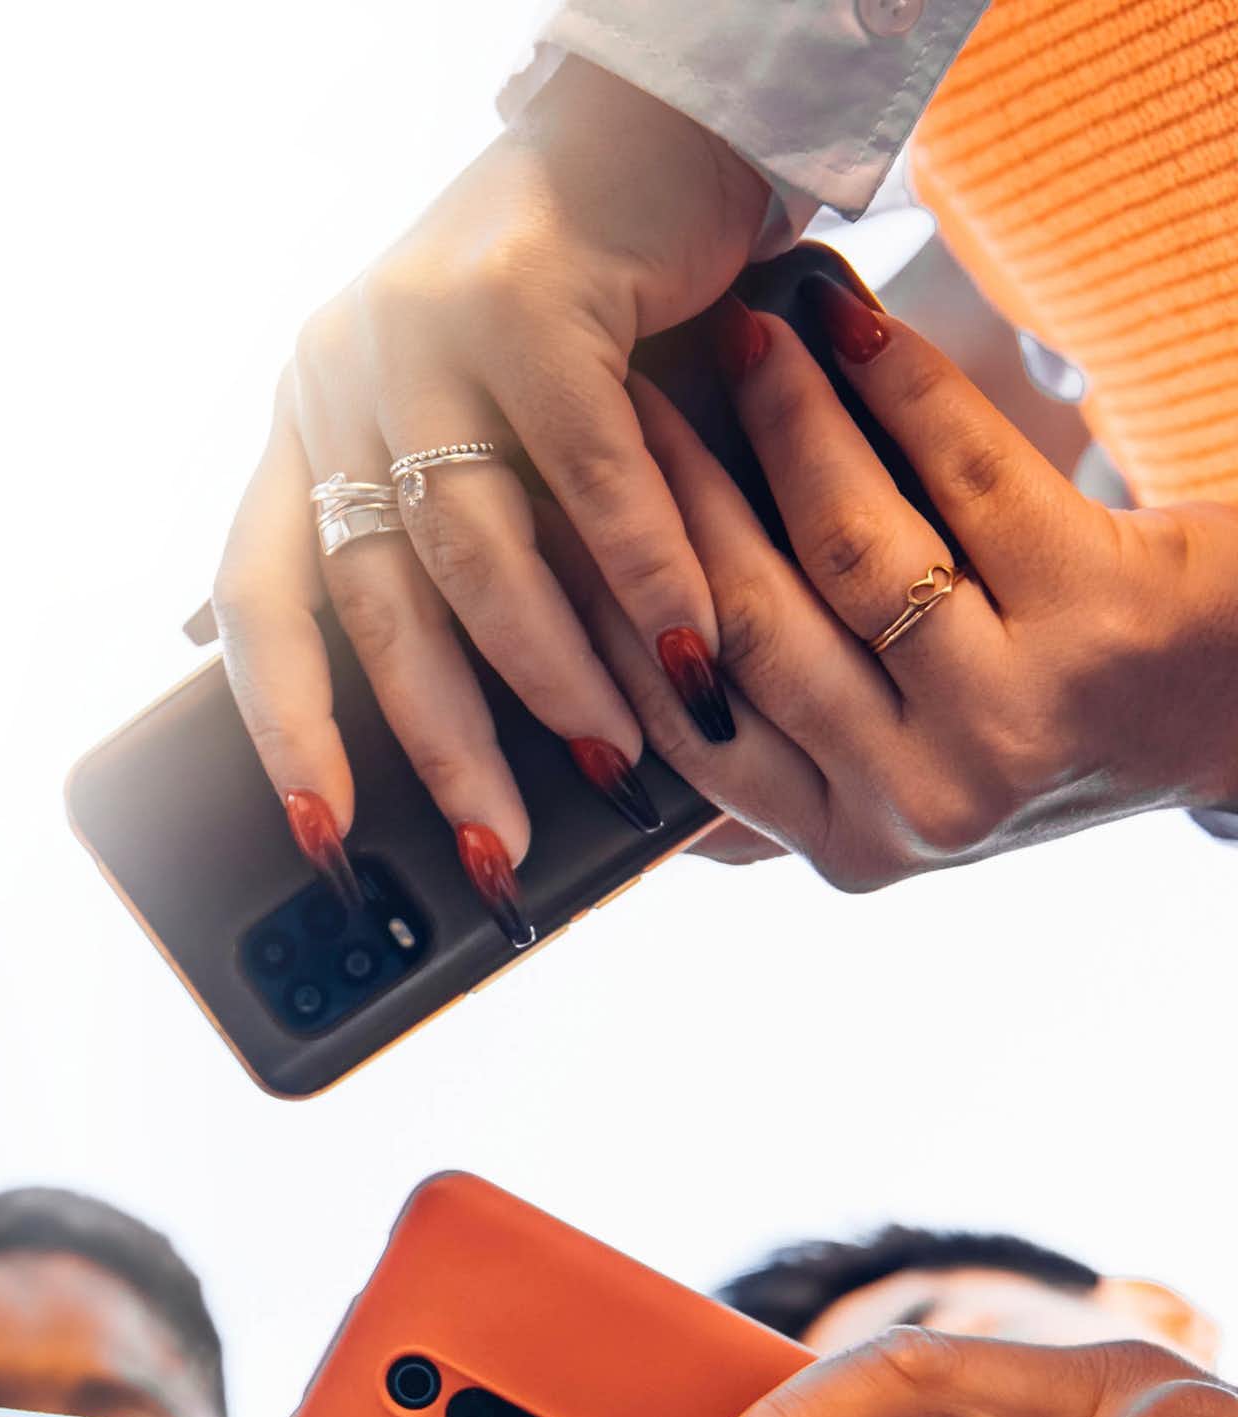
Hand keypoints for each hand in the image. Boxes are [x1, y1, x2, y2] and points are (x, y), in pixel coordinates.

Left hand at [213, 55, 765, 918]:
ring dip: (553, 672)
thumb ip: (453, 555)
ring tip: (611, 754)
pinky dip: (643, 573)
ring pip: (476, 551)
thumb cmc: (579, 312)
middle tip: (495, 845)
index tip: (321, 830)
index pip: (257, 600)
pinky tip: (686, 649)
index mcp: (307, 423)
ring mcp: (417, 330)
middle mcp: (334, 376)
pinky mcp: (521, 294)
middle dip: (441, 744)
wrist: (660, 125)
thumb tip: (446, 733)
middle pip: (374, 604)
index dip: (283, 726)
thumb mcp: (484, 437)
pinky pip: (584, 476)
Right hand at [556, 278, 1237, 885]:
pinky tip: (849, 326)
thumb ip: (777, 785)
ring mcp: (1007, 723)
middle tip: (620, 399)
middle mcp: (919, 806)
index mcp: (848, 847)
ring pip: (845, 552)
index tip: (560, 506)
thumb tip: (620, 743)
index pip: (689, 722)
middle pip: (745, 631)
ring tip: (735, 338)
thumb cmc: (1047, 717)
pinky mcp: (1098, 622)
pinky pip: (969, 479)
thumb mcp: (900, 784)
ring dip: (781, 423)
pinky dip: (903, 389)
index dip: (615, 608)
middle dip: (672, 498)